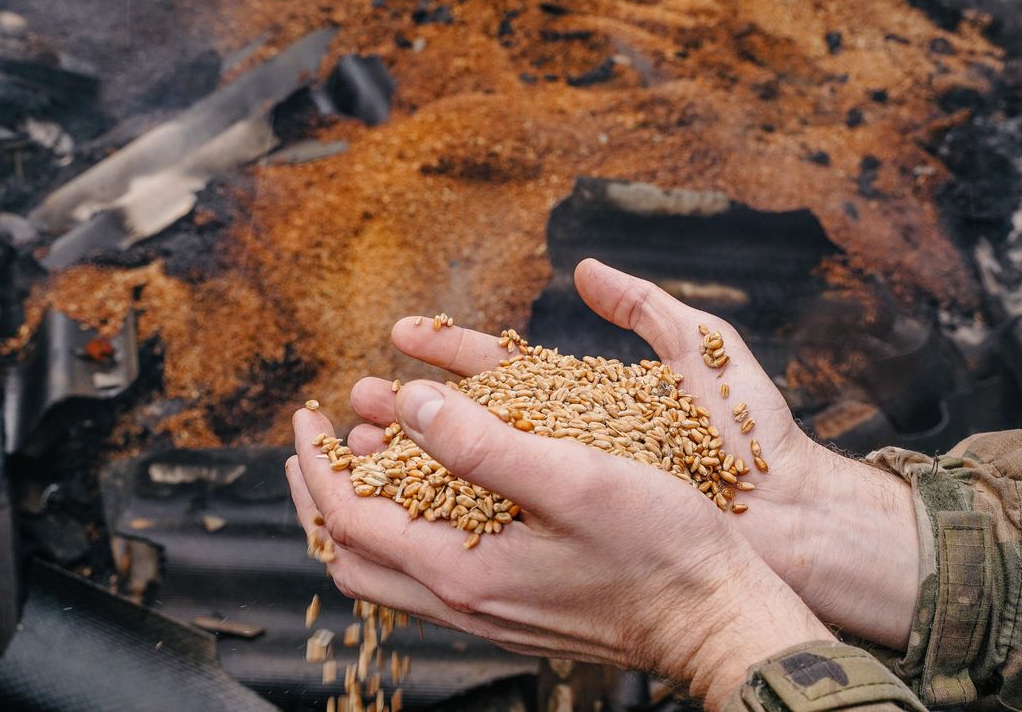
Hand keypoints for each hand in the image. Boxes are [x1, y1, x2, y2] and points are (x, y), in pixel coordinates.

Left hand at [343, 259, 919, 647]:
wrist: (714, 617)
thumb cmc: (659, 547)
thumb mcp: (573, 477)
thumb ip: (484, 442)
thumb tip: (410, 403)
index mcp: (460, 569)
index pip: (347, 519)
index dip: (315, 462)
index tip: (307, 411)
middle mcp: (461, 601)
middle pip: (349, 554)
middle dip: (319, 492)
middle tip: (313, 439)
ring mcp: (485, 613)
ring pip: (384, 570)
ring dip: (359, 512)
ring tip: (362, 457)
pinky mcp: (511, 610)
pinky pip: (424, 576)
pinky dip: (403, 530)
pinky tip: (430, 495)